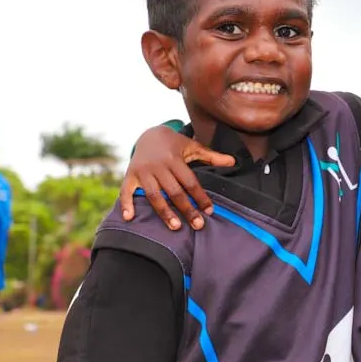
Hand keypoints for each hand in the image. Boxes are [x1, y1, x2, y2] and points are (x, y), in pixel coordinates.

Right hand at [120, 126, 234, 229]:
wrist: (148, 134)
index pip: (190, 182)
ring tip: (175, 227)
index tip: (209, 211)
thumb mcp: (192, 146)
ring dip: (164, 212)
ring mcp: (143, 171)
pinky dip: (126, 204)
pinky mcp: (130, 175)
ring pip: (154, 195)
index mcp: (175, 159)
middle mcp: (158, 166)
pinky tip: (129, 218)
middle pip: (174, 191)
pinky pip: (126, 191)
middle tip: (198, 225)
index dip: (200, 197)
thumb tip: (234, 161)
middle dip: (187, 209)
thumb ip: (212, 156)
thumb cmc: (174, 144)